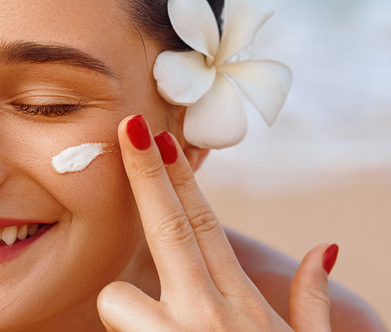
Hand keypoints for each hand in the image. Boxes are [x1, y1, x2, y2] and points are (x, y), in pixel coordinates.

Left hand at [97, 115, 332, 331]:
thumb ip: (310, 299)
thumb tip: (326, 250)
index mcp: (244, 305)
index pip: (206, 226)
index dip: (181, 179)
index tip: (163, 138)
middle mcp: (210, 312)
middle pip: (170, 227)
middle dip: (147, 173)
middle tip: (128, 127)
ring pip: (117, 292)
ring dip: (123, 303)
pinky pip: (113, 320)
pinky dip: (120, 331)